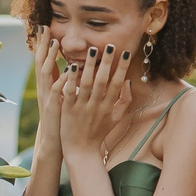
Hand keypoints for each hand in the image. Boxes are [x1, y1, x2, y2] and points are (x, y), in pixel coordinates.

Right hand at [28, 28, 65, 151]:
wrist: (55, 140)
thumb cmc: (62, 118)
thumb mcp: (63, 97)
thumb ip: (67, 82)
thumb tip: (74, 67)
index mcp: (48, 85)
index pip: (45, 60)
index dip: (44, 45)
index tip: (46, 28)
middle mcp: (45, 88)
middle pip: (41, 62)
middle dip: (42, 45)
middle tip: (44, 28)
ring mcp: (47, 97)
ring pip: (46, 74)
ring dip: (50, 59)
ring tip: (55, 44)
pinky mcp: (53, 107)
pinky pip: (56, 92)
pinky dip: (60, 80)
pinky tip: (66, 71)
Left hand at [57, 42, 135, 160]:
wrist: (81, 150)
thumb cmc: (99, 132)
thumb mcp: (116, 118)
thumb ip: (124, 100)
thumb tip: (128, 81)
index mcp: (109, 107)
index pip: (117, 84)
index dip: (122, 68)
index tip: (125, 53)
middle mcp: (97, 106)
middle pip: (103, 81)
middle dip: (107, 62)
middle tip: (110, 45)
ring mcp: (82, 107)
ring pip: (86, 83)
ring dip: (89, 66)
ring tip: (92, 50)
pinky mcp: (68, 109)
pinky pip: (69, 92)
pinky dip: (70, 79)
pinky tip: (71, 66)